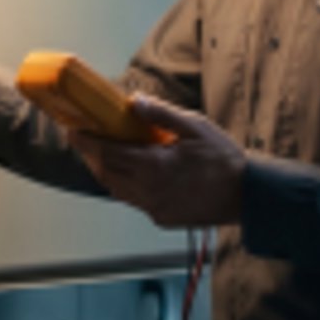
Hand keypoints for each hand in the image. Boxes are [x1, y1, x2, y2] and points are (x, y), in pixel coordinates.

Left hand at [73, 93, 245, 228]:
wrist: (246, 195)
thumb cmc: (224, 159)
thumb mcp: (194, 126)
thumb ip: (161, 115)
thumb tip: (134, 101)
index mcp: (154, 166)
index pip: (107, 153)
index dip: (86, 142)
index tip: (73, 130)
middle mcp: (148, 191)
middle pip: (106, 173)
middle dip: (91, 155)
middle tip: (83, 139)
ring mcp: (154, 207)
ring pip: (116, 190)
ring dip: (106, 172)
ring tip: (102, 154)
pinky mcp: (161, 217)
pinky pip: (134, 200)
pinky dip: (125, 186)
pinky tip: (132, 173)